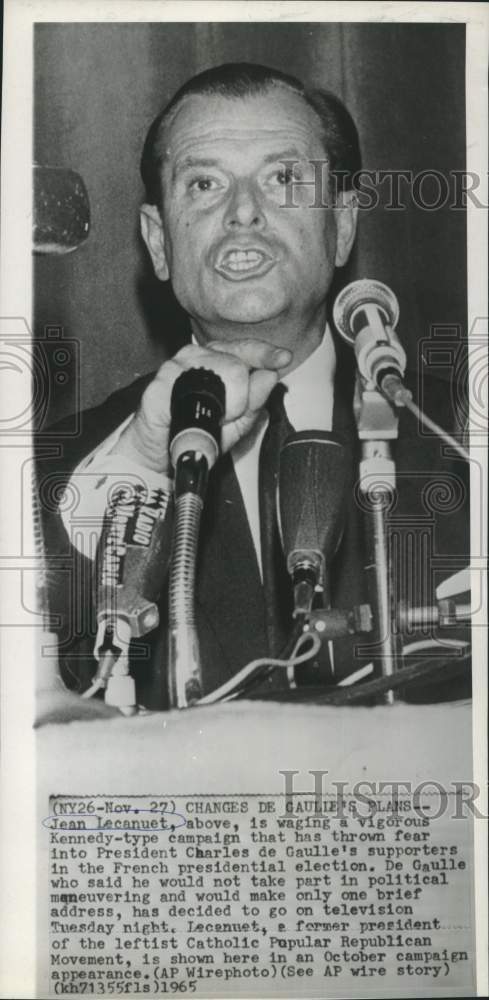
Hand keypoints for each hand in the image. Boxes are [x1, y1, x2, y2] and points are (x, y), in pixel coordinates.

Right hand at [113, 339, 290, 474]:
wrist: (159, 453)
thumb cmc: (196, 433)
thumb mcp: (236, 421)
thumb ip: (256, 399)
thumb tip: (270, 375)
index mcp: (216, 359)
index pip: (245, 347)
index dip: (265, 353)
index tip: (283, 358)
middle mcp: (196, 355)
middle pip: (239, 364)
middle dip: (242, 399)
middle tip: (227, 417)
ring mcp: (176, 365)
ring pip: (224, 372)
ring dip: (228, 406)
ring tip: (212, 420)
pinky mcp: (161, 381)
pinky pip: (196, 392)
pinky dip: (203, 412)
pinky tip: (194, 418)